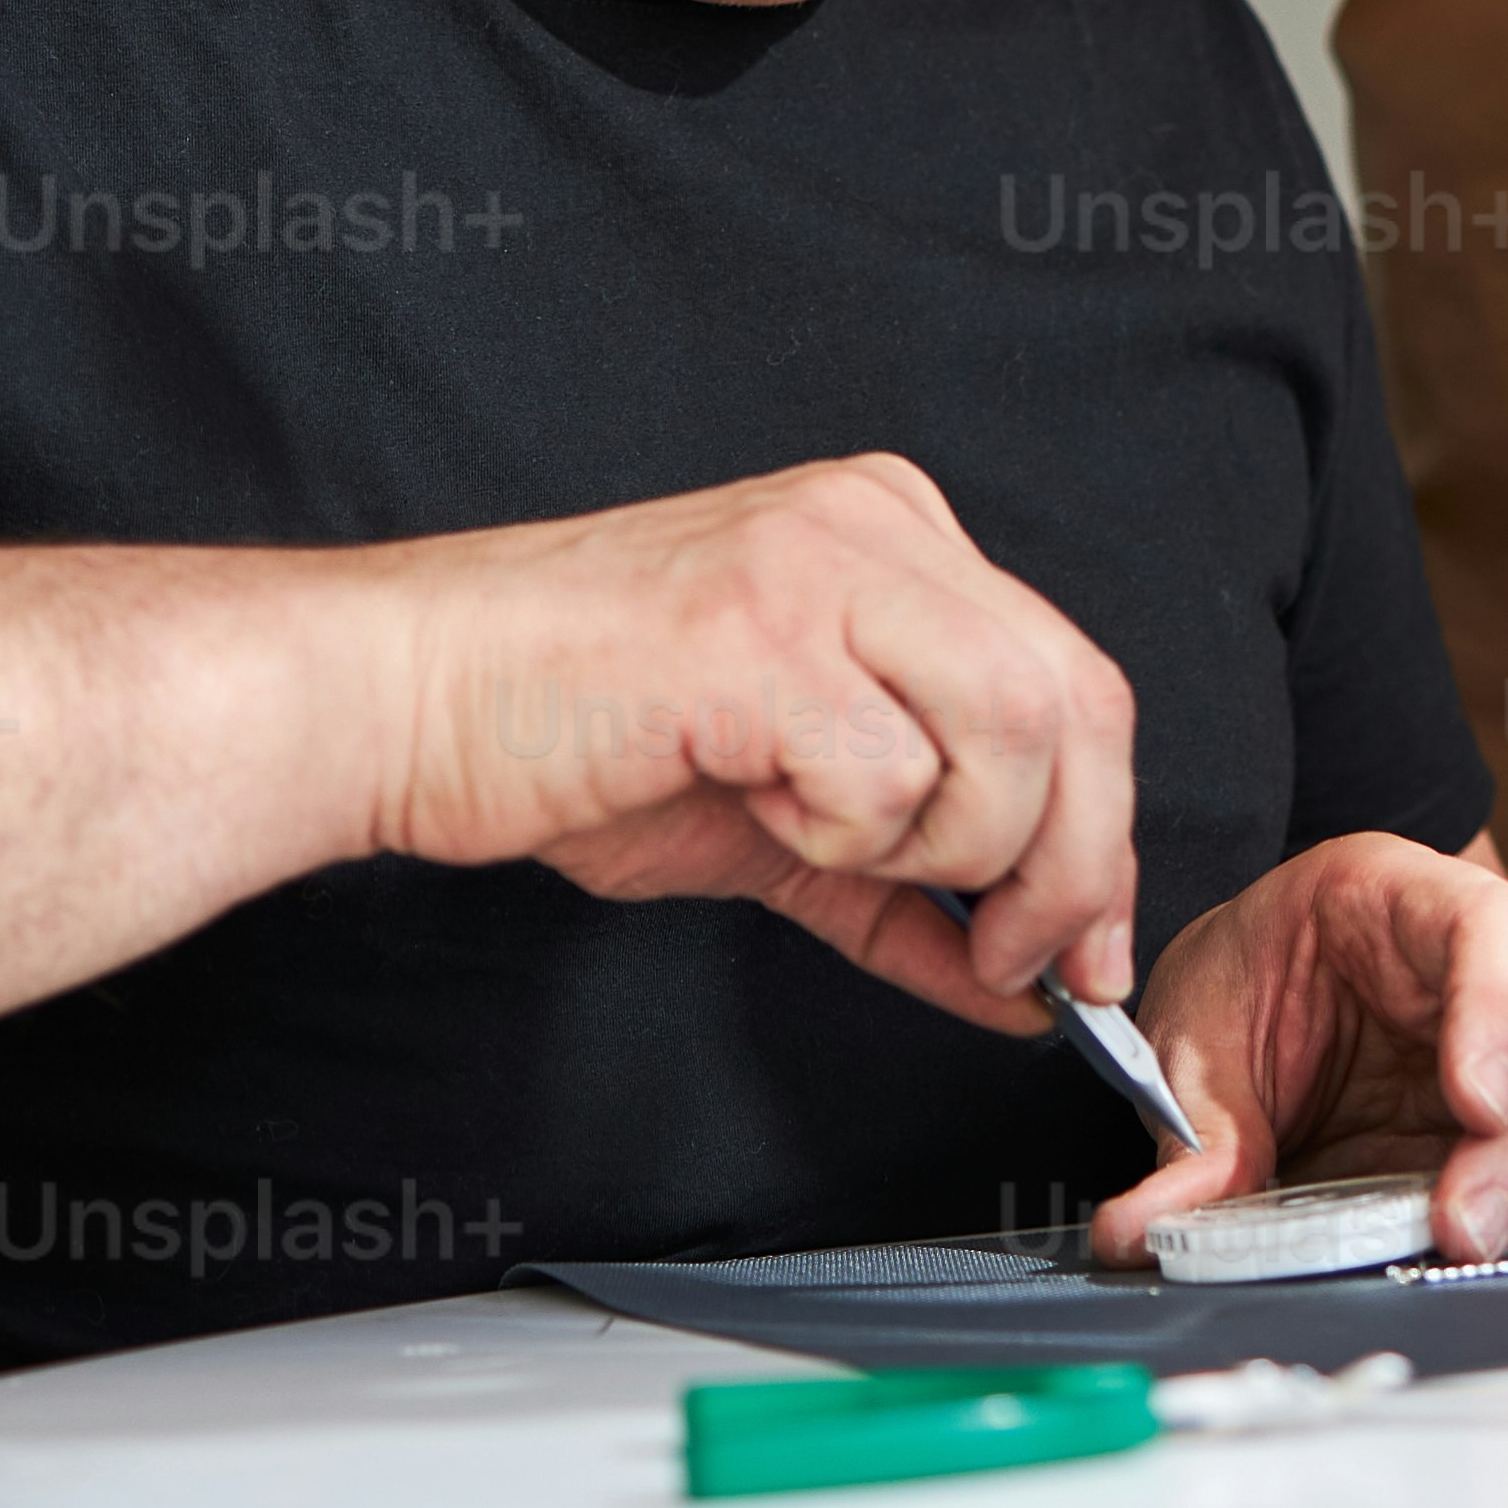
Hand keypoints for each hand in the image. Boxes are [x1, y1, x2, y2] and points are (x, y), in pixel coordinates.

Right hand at [365, 451, 1137, 1035]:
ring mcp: (823, 563)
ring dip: (943, 847)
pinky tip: (750, 799)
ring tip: (824, 844)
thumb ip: (912, 889)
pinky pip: (889, 776)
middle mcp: (876, 522)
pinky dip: (838, 838)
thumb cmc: (567, 738)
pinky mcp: (763, 630)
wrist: (404, 700)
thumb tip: (1027, 985)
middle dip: (1065, 869)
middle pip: (1076, 703)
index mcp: (893, 535)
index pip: (1075, 679)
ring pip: (1009, 733)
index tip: (1085, 952)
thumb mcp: (783, 823)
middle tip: (1015, 963)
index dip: (1103, 834)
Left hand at [1096, 834, 1507, 1266]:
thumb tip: (1145, 1229)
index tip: (1474, 1104)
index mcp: (1401, 898)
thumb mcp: (1195, 1048)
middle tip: (1462, 1228)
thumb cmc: (1249, 989)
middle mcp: (1500, 953)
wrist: (1270, 996)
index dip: (1502, 1011)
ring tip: (1487, 1238)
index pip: (1493, 926)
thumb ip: (1191, 1139)